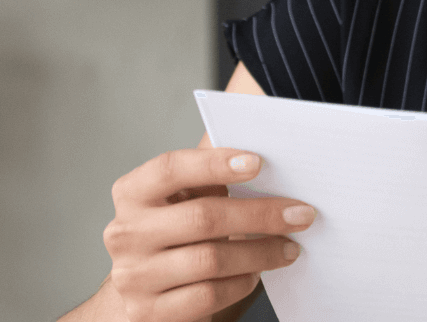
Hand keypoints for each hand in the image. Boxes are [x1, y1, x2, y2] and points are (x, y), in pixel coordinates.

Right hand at [103, 147, 315, 321]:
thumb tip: (255, 123)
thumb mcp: (184, 193)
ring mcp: (133, 277)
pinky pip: (207, 296)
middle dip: (260, 214)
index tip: (258, 162)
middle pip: (202, 217)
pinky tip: (257, 273)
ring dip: (260, 252)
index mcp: (132, 192)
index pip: (170, 168)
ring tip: (289, 246)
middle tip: (301, 213)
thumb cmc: (175, 227)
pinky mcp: (148, 313)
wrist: (143, 287)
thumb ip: (208, 163)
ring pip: (210, 260)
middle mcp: (125, 233)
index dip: (213, 163)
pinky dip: (240, 283)